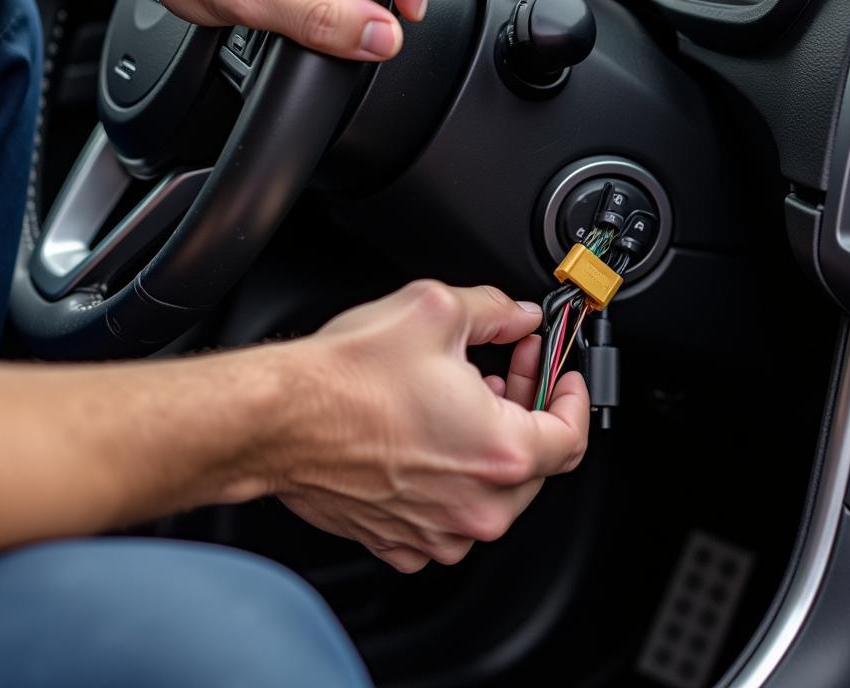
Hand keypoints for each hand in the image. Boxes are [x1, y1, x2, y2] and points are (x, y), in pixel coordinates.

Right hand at [265, 281, 589, 572]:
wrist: (276, 419)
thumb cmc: (345, 378)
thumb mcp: (435, 311)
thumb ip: (494, 311)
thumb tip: (516, 316)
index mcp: (499, 454)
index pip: (572, 435)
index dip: (572, 395)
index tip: (561, 374)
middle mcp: (474, 506)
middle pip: (535, 464)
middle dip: (529, 409)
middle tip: (510, 368)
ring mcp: (435, 531)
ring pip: (491, 491)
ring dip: (490, 442)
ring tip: (465, 396)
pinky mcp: (399, 539)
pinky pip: (447, 513)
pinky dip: (451, 476)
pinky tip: (431, 434)